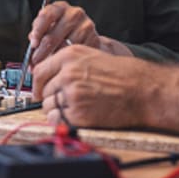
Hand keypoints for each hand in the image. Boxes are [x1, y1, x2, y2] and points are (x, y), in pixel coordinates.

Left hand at [28, 1, 100, 64]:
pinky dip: (69, 61)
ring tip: (48, 66)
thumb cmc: (61, 34)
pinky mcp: (94, 38)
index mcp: (59, 8)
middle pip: (54, 34)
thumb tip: (32, 48)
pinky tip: (64, 65)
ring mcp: (86, 25)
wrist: (86, 38)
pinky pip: (78, 53)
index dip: (38, 31)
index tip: (33, 44)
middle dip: (42, 51)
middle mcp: (74, 13)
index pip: (47, 15)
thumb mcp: (48, 30)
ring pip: (66, 46)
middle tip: (35, 63)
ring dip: (55, 59)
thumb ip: (38, 35)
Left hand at [32, 45, 154, 127]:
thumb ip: (67, 64)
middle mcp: (67, 74)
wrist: (140, 90)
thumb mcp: (91, 56)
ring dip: (56, 109)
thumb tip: (46, 75)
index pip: (38, 71)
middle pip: (42, 90)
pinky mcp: (77, 114)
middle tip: (64, 101)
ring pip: (48, 106)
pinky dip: (61, 121)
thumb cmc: (120, 74)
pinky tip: (75, 116)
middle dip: (50, 97)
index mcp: (69, 56)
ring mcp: (71, 94)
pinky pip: (56, 120)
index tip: (38, 90)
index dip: (37, 84)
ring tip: (74, 107)